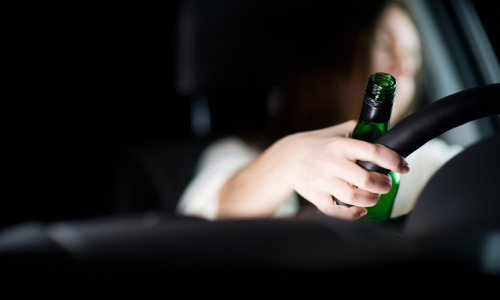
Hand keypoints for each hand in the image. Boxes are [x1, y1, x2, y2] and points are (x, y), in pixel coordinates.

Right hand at [268, 120, 409, 219]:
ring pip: (354, 198)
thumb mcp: (337, 132)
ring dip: (371, 200)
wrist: (287, 157)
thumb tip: (386, 132)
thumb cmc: (317, 144)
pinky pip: (336, 211)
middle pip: (367, 179)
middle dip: (384, 185)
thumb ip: (360, 131)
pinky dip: (352, 215)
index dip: (393, 161)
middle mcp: (332, 162)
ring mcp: (322, 181)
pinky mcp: (315, 195)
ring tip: (374, 196)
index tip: (403, 167)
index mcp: (341, 145)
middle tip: (386, 184)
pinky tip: (360, 210)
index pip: (374, 152)